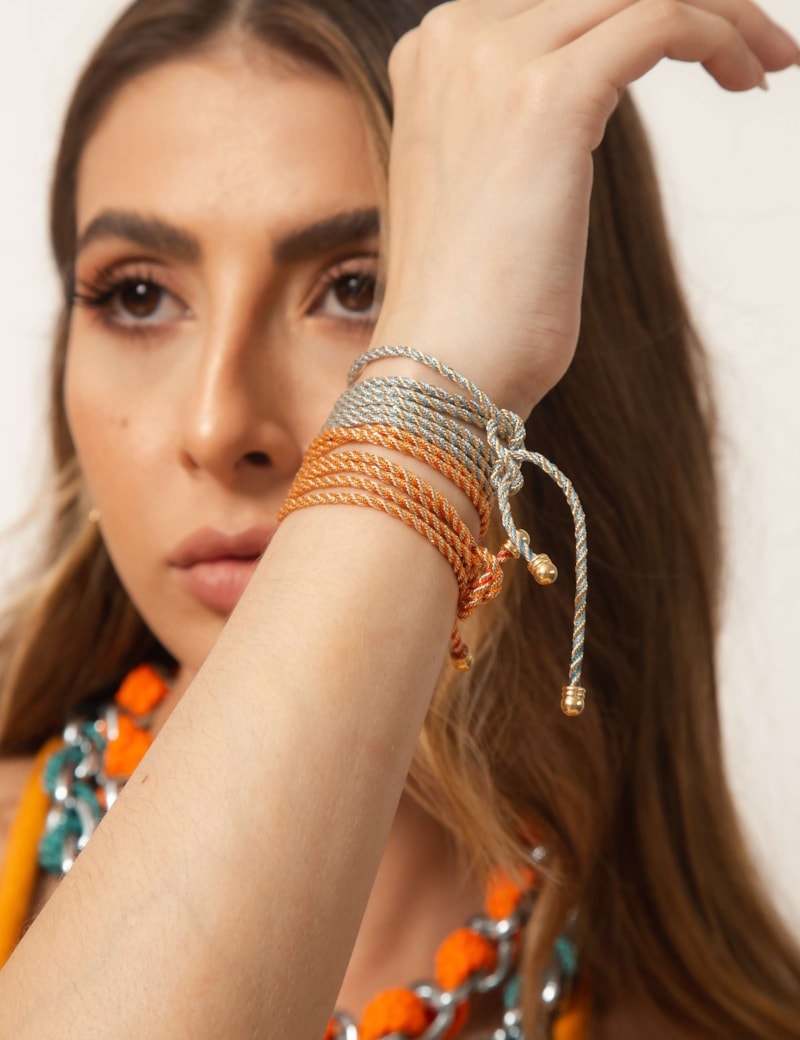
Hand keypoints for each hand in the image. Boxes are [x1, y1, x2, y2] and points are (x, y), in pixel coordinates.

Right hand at [374, 0, 798, 416]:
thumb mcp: (488, 184)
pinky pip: (661, 19)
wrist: (440, 368)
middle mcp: (455, 37)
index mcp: (433, 53)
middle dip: (693, 2)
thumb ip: (517, 122)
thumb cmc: (471, 304)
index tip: (702, 48)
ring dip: (722, 14)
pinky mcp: (546, 98)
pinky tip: (749, 78)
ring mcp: (494, 61)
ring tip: (765, 65)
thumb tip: (585, 100)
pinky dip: (720, 36)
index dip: (638, 9)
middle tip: (757, 51)